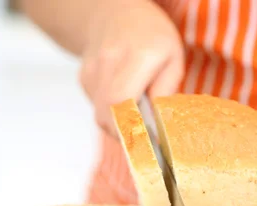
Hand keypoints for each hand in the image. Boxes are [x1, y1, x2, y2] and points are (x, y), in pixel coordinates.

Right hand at [80, 0, 183, 135]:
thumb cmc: (150, 36)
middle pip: (107, 115)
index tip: (144, 142)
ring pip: (100, 115)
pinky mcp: (83, 77)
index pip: (122, 101)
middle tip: (141, 138)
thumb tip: (157, 124)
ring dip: (117, 124)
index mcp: (139, 54)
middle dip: (124, 134)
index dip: (130, 127)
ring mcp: (92, 69)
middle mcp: (110, 61)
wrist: (114, 13)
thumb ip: (166, 91)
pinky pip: (96, 107)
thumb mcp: (173, 58)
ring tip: (134, 114)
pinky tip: (121, 97)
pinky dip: (109, 112)